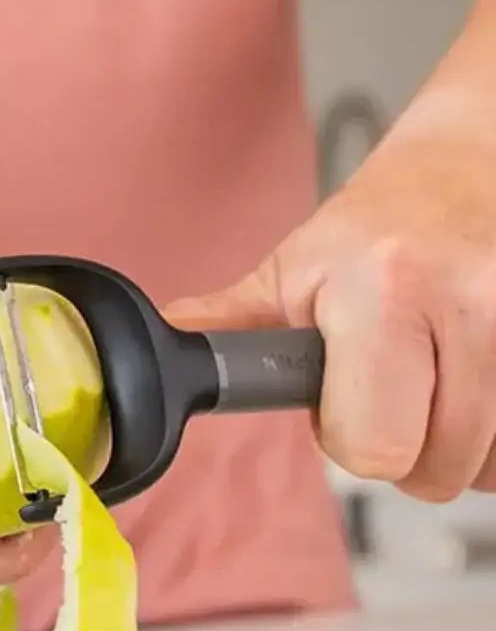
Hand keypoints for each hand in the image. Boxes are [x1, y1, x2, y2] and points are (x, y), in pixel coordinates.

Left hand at [164, 110, 495, 502]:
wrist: (474, 160)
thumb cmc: (379, 223)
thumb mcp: (295, 267)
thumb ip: (232, 323)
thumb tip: (166, 341)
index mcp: (381, 293)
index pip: (373, 446)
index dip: (348, 439)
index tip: (343, 405)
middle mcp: (466, 305)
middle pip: (436, 470)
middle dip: (404, 449)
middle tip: (392, 392)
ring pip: (487, 467)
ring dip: (455, 445)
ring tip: (431, 381)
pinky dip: (494, 437)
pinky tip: (471, 386)